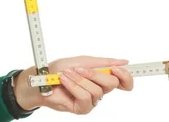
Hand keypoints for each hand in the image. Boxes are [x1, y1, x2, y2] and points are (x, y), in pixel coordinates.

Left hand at [14, 55, 133, 114]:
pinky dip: (73, 86)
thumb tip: (123, 61)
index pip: (123, 81)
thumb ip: (103, 62)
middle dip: (96, 74)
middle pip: (112, 84)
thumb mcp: (81, 61)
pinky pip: (84, 97)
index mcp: (101, 77)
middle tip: (80, 68)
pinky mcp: (82, 108)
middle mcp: (99, 90)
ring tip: (67, 74)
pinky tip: (65, 81)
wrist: (42, 79)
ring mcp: (92, 100)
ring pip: (97, 90)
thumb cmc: (60, 69)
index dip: (126, 76)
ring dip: (80, 79)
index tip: (118, 69)